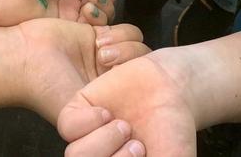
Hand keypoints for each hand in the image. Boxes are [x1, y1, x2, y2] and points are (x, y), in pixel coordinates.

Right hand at [13, 19, 150, 122]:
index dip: (140, 87)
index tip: (120, 82)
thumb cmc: (45, 90)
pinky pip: (128, 31)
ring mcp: (109, 56)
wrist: (25, 58)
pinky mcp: (103, 35)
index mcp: (111, 102)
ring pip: (139, 46)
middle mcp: (113, 81)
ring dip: (123, 45)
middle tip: (106, 62)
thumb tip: (130, 124)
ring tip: (100, 50)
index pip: (143, 94)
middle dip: (130, 61)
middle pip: (145, 67)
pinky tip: (98, 38)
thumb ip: (103, 121)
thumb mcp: (76, 117)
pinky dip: (118, 33)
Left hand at [58, 48, 197, 156]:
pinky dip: (89, 121)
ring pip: (75, 154)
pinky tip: (107, 114)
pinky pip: (67, 127)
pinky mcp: (78, 112)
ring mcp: (87, 138)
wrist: (173, 91)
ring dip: (105, 141)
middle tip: (138, 145)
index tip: (145, 155)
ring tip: (125, 127)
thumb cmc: (173, 133)